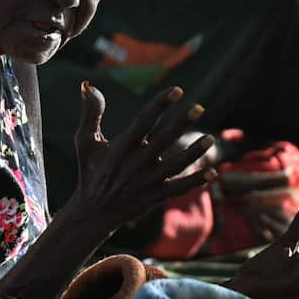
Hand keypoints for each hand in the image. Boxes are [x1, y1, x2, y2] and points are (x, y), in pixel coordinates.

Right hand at [66, 83, 216, 227]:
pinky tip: (213, 172)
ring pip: (176, 165)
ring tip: (210, 139)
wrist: (94, 212)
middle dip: (181, 124)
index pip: (143, 122)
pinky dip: (196, 181)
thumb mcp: (84, 142)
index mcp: (120, 148)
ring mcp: (147, 182)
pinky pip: (179, 188)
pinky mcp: (155, 197)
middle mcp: (135, 164)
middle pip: (163, 140)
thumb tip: (89, 85)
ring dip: (194, 152)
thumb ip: (90, 114)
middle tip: (199, 108)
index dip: (160, 105)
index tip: (177, 90)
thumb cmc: (91, 170)